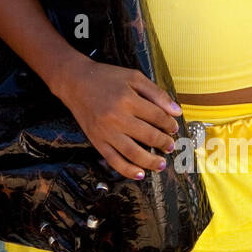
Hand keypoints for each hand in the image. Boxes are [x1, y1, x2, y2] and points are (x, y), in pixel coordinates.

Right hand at [53, 55, 180, 180]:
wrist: (75, 81)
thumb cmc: (105, 77)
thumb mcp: (133, 77)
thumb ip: (156, 93)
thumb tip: (176, 112)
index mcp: (128, 99)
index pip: (157, 116)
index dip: (169, 124)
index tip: (173, 128)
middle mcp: (117, 117)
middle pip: (148, 136)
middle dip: (163, 143)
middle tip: (170, 146)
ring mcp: (106, 131)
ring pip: (133, 153)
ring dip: (150, 161)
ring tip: (161, 164)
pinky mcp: (96, 140)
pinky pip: (113, 160)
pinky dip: (127, 170)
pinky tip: (139, 174)